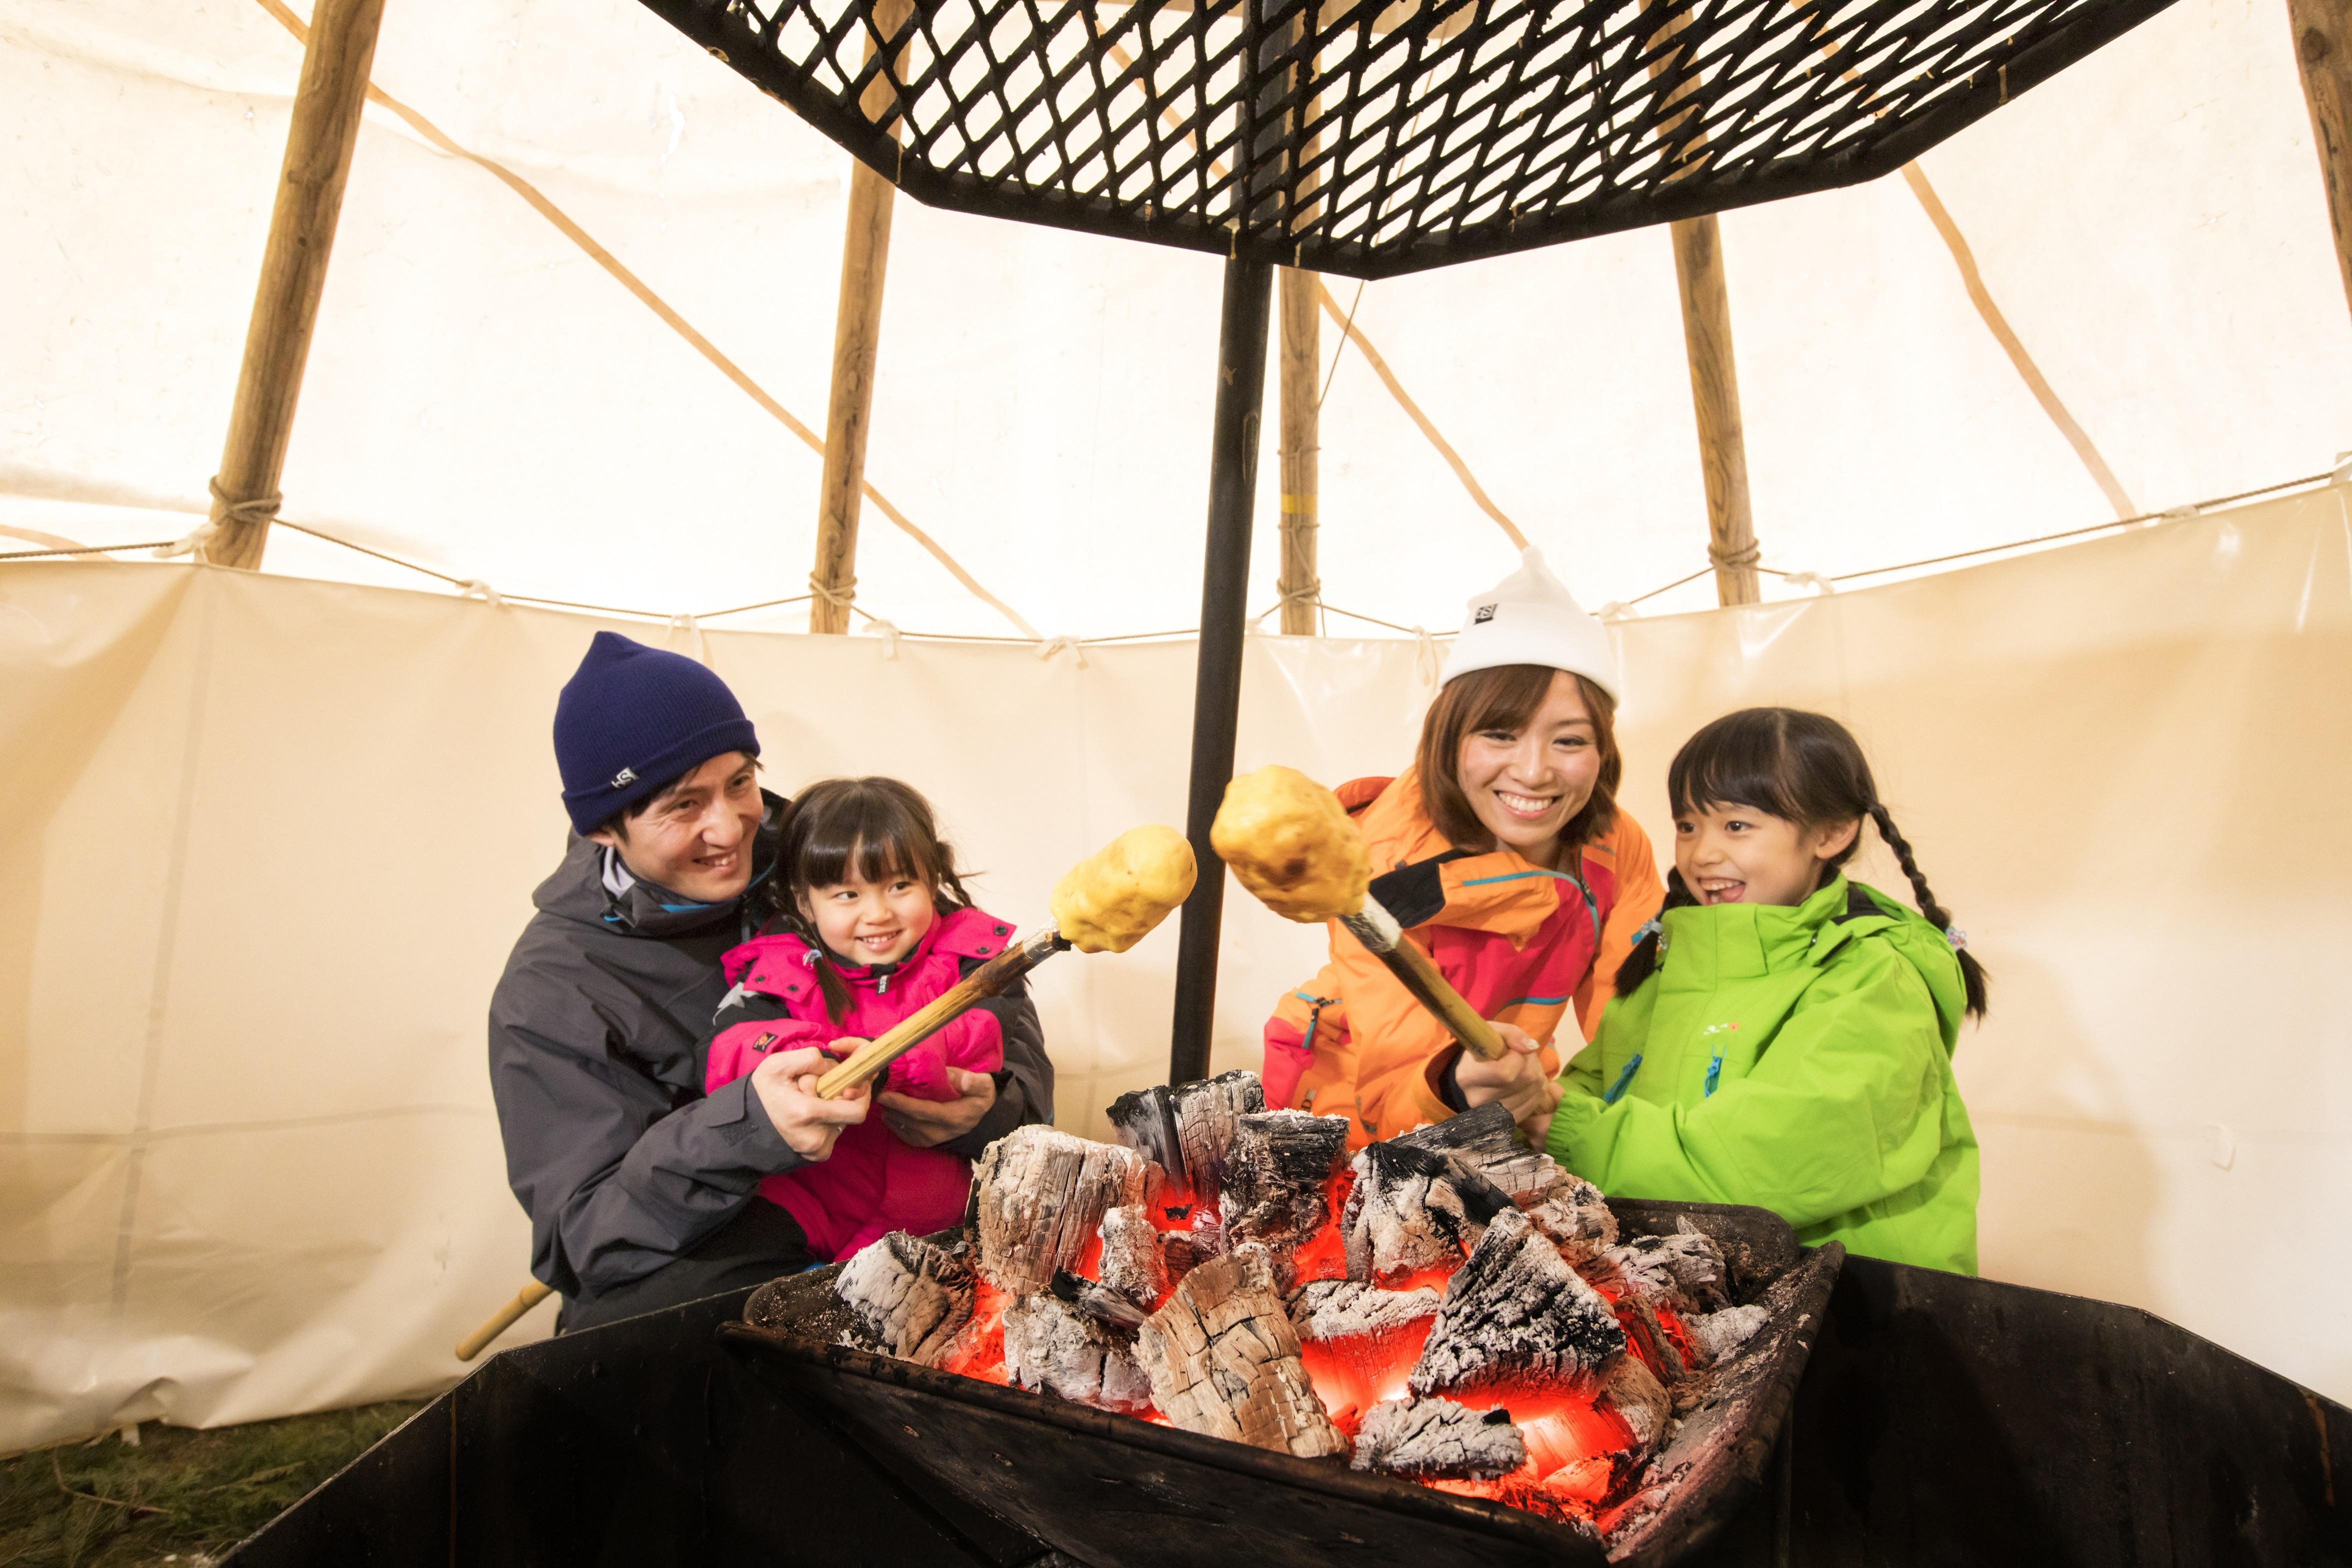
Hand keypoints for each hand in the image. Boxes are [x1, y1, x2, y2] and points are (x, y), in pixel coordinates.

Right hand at [750, 1046, 868, 1160]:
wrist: (745, 1126)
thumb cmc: (762, 1094)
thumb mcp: (777, 1065)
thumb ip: (810, 1059)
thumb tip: (836, 1067)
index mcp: (806, 1114)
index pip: (856, 1110)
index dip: (860, 1094)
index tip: (849, 1082)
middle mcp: (815, 1138)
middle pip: (851, 1114)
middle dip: (842, 1098)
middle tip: (821, 1090)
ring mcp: (817, 1150)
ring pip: (842, 1122)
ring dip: (832, 1108)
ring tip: (808, 1103)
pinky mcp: (817, 1155)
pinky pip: (834, 1132)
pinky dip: (827, 1121)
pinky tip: (808, 1116)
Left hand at [876, 1067, 998, 1148]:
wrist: (985, 1117)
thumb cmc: (981, 1096)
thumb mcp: (984, 1086)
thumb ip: (971, 1082)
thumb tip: (955, 1076)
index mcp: (953, 1117)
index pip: (922, 1111)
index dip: (901, 1103)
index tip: (884, 1094)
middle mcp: (940, 1132)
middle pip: (908, 1121)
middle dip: (890, 1107)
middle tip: (875, 1091)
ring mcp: (932, 1139)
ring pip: (904, 1128)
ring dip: (889, 1114)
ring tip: (880, 1099)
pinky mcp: (927, 1142)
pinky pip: (905, 1135)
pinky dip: (893, 1124)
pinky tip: (888, 1111)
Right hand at [1454, 1023, 1562, 1144]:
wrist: (1478, 1074)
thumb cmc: (1486, 1050)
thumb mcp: (1494, 1033)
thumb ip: (1512, 1034)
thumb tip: (1530, 1048)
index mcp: (1468, 1076)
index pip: (1504, 1073)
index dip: (1518, 1058)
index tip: (1514, 1051)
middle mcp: (1476, 1100)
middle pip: (1522, 1082)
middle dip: (1531, 1064)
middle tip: (1524, 1058)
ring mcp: (1492, 1115)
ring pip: (1532, 1093)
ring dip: (1537, 1077)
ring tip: (1525, 1070)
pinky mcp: (1506, 1122)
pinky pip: (1533, 1105)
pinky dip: (1536, 1091)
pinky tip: (1527, 1084)